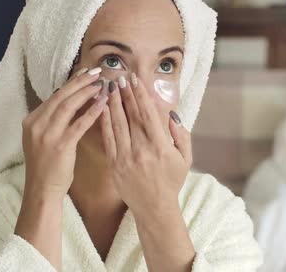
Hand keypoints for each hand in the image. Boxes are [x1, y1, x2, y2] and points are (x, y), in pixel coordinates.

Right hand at [21, 68, 106, 198]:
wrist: (42, 189)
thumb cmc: (47, 166)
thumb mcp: (43, 138)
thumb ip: (53, 121)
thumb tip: (72, 102)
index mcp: (32, 120)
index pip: (54, 96)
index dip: (72, 83)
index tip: (86, 73)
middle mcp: (37, 124)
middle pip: (61, 96)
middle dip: (80, 82)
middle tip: (97, 72)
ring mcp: (47, 134)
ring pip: (68, 106)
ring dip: (86, 93)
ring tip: (101, 84)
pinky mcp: (60, 145)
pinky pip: (78, 124)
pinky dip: (91, 112)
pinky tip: (103, 104)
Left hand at [100, 74, 191, 217]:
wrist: (154, 208)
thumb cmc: (172, 182)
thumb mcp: (185, 158)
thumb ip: (181, 135)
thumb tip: (171, 114)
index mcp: (160, 146)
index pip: (148, 114)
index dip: (141, 95)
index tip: (135, 80)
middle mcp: (142, 150)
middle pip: (131, 115)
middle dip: (124, 94)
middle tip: (119, 77)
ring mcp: (126, 157)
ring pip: (117, 124)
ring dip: (112, 104)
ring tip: (108, 88)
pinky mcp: (114, 164)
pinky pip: (108, 139)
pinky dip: (104, 122)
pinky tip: (101, 109)